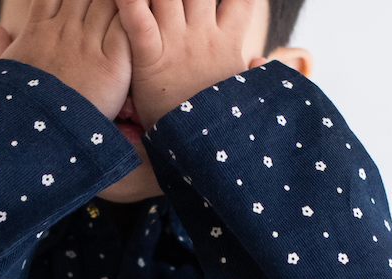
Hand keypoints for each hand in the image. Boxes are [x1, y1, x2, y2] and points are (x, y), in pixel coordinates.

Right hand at [0, 0, 131, 119]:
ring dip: (119, 3)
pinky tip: (142, 15)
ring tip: (132, 8)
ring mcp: (88, 46)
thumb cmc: (14, 112)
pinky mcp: (112, 64)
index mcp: (38, 31)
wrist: (36, 141)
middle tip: (102, 5)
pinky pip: (127, 27)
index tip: (71, 2)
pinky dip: (135, 16)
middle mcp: (64, 31)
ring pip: (108, 3)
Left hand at [116, 0, 255, 128]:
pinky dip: (129, 2)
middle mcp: (204, 36)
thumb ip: (250, 75)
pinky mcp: (149, 56)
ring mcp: (177, 44)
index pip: (241, 0)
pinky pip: (138, 18)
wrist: (195, 150)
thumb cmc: (213, 122)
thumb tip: (262, 60)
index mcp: (228, 42)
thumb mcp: (239, 97)